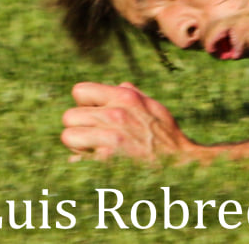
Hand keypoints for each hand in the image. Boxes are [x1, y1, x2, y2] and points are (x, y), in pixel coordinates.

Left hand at [60, 82, 198, 162]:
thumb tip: (118, 86)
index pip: (80, 91)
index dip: (85, 103)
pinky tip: (99, 162)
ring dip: (78, 145)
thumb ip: (134, 95)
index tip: (94, 113)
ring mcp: (110, 137)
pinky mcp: (107, 159)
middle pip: (69, 116)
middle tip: (93, 135)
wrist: (180, 163)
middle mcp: (115, 113)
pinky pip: (77, 158)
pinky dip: (84, 161)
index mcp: (125, 97)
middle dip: (78, 127)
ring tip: (94, 148)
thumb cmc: (166, 136)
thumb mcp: (154, 107)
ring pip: (68, 136)